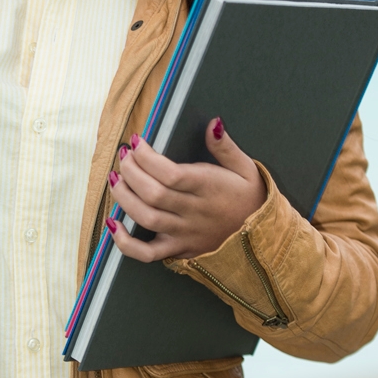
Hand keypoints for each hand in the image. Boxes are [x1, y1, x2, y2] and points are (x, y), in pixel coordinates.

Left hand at [107, 118, 265, 261]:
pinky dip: (124, 243)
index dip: (147, 157)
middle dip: (130, 171)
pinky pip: (147, 254)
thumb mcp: (246, 168)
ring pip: (146, 218)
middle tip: (123, 156)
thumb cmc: (252, 200)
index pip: (171, 174)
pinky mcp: (179, 250)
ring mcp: (184, 234)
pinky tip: (112, 223)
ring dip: (123, 197)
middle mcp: (194, 212)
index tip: (136, 142)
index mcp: (210, 188)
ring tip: (116, 178)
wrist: (264, 240)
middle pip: (153, 193)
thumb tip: (213, 123)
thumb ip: (225, 147)